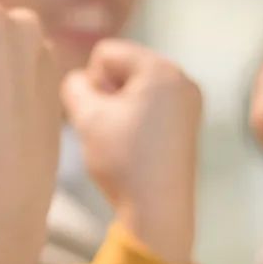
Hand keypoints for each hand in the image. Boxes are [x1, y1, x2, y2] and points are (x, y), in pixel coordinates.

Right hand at [63, 41, 202, 263]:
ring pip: (135, 88)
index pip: (107, 52)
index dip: (92, 82)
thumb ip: (73, 86)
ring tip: (121, 139)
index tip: (102, 115)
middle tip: (111, 128)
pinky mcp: (188, 123)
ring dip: (119, 107)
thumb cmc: (123, 159)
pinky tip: (134, 146)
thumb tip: (80, 82)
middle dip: (108, 93)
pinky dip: (135, 119)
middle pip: (124, 67)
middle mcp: (182, 79)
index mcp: (162, 70)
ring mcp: (189, 102)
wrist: (158, 210)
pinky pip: (151, 105)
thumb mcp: (86, 117)